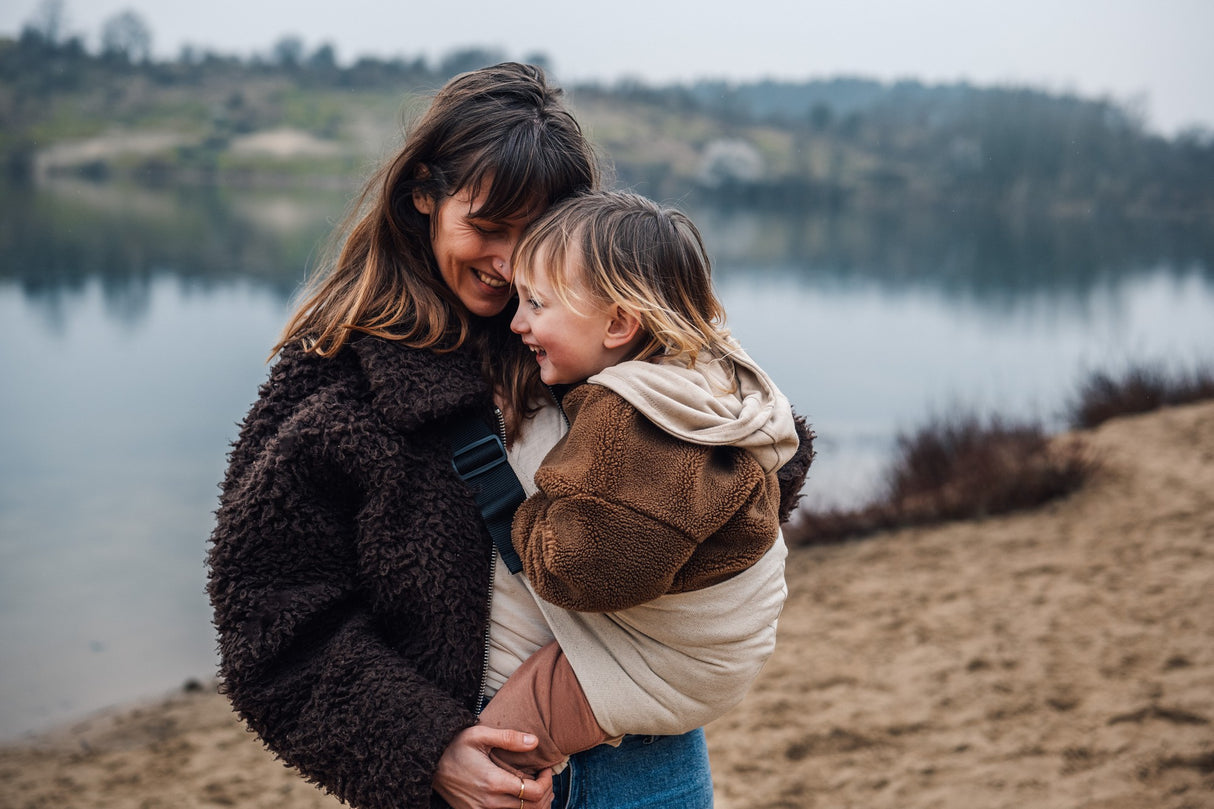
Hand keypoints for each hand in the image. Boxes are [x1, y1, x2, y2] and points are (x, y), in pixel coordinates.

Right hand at [433, 724, 554, 808]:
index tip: (545, 770)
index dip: (547, 782)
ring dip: (534, 804)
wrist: (427, 764)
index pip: (534, 793)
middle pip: (532, 808)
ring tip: (536, 787)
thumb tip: (534, 741)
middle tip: (545, 778)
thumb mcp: (479, 735)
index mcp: (493, 782)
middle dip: (545, 793)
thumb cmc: (453, 746)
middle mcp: (489, 802)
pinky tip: (520, 797)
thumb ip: (508, 738)